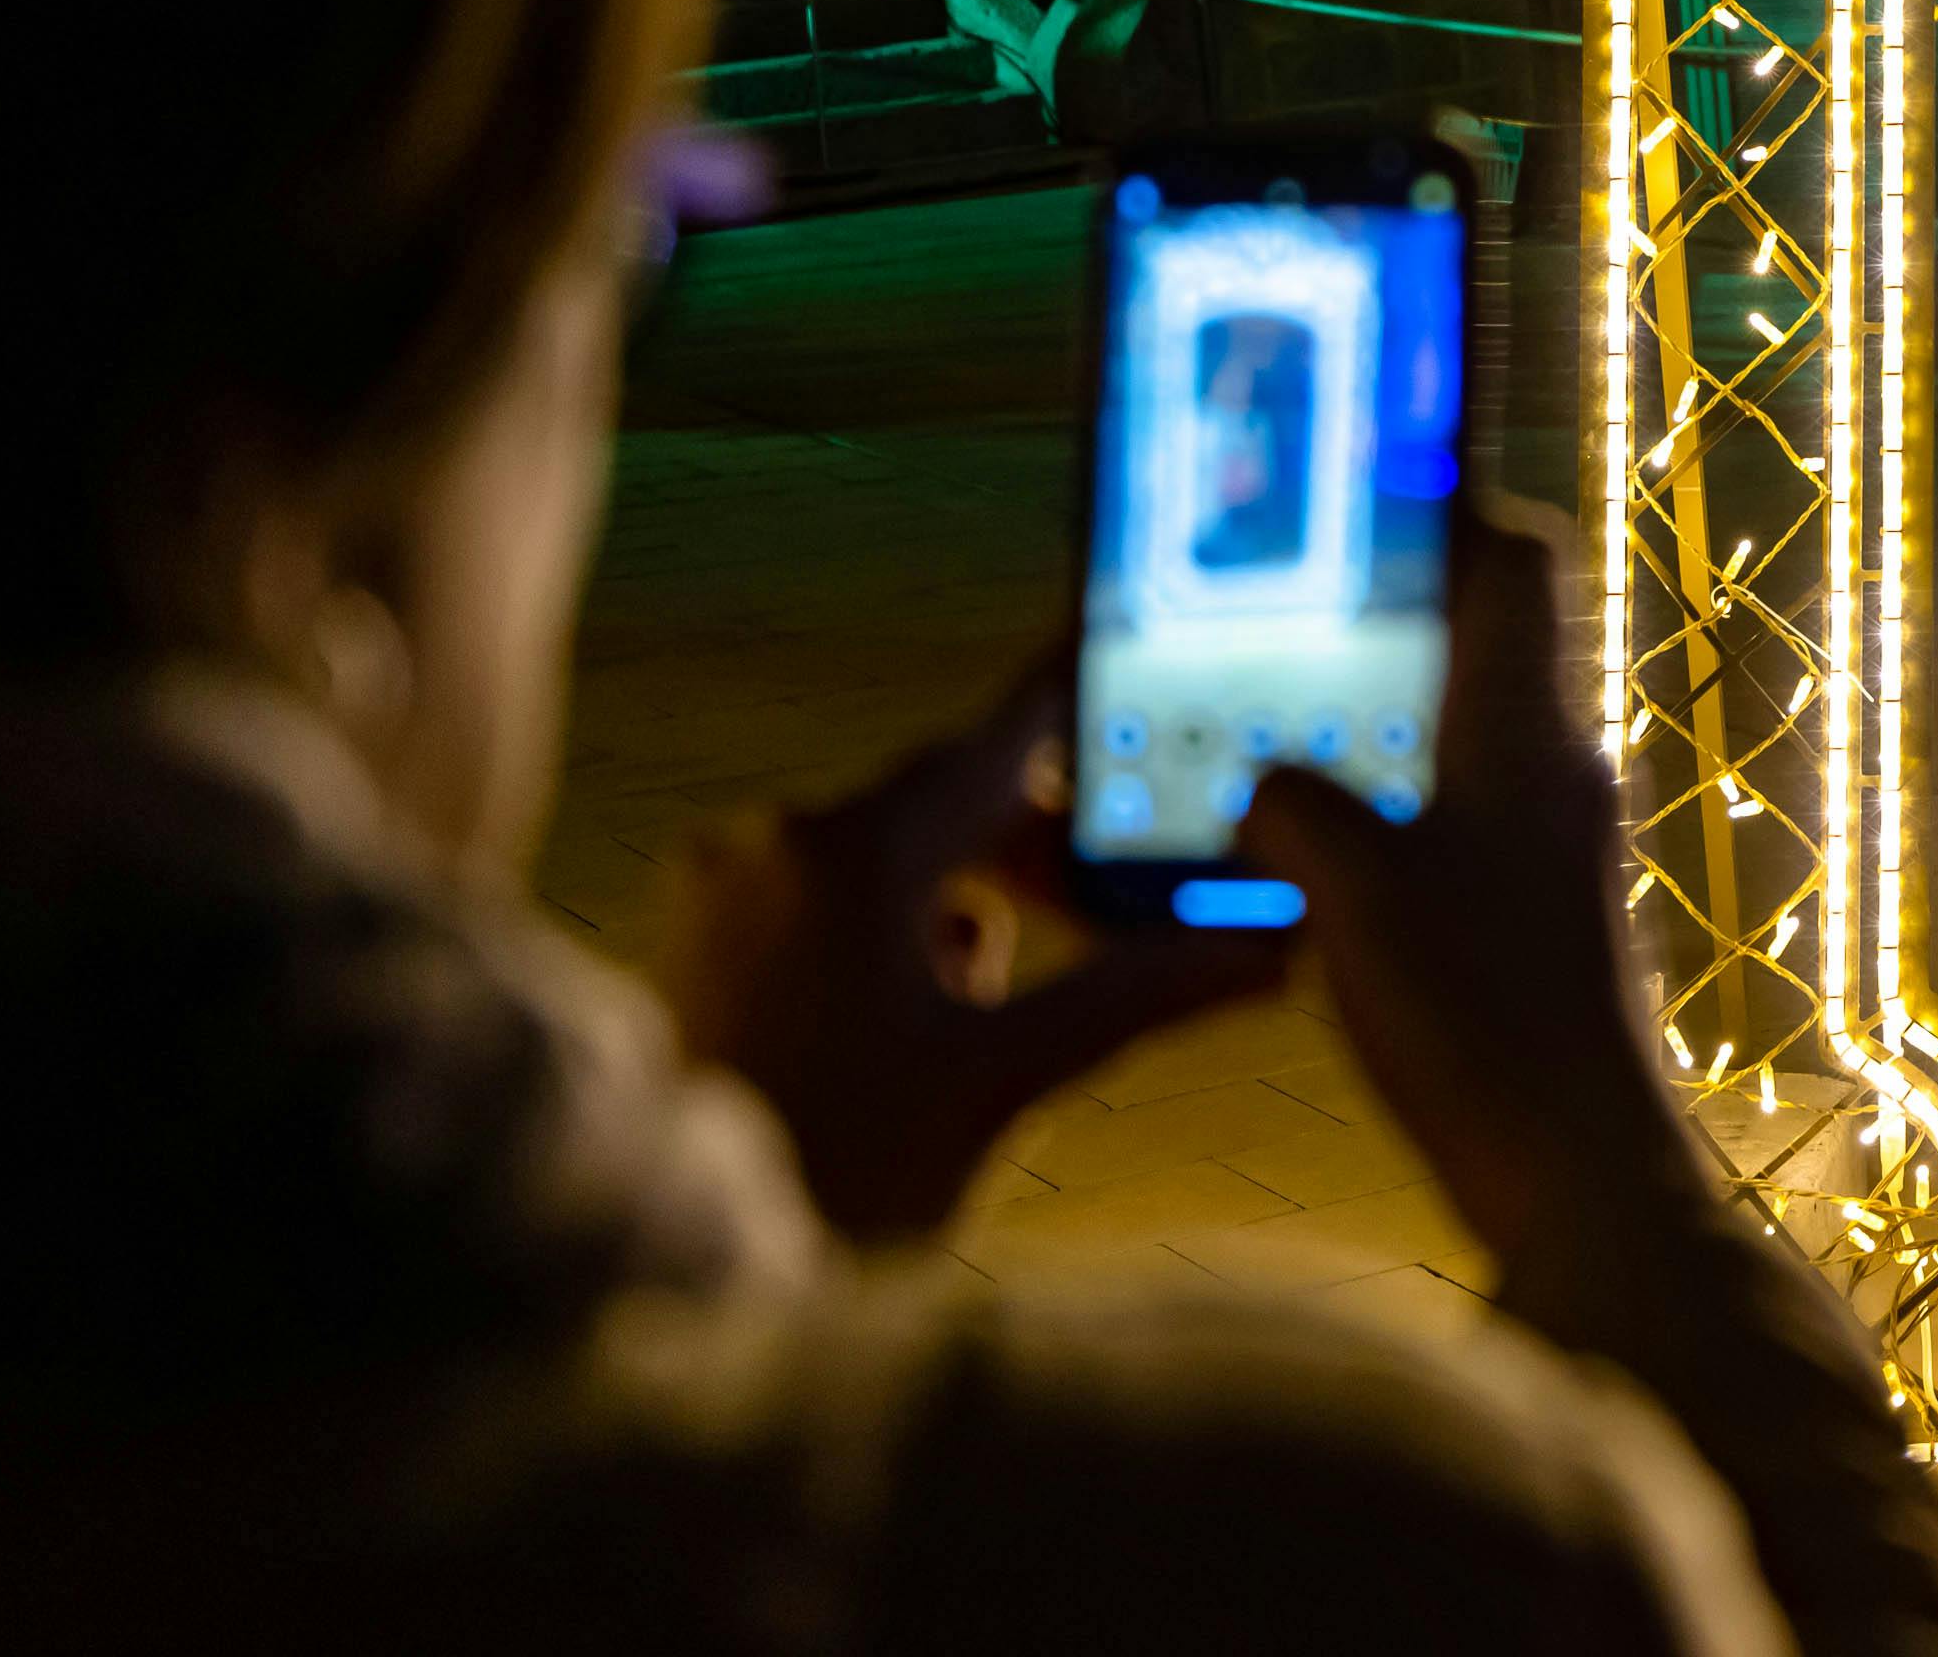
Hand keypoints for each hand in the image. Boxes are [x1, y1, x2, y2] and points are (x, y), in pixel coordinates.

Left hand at [656, 666, 1285, 1239]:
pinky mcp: (703, 942)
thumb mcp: (1003, 1079)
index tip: (1135, 657)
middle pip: (947, 805)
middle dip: (1036, 850)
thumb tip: (1269, 944)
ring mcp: (727, 892)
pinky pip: (829, 902)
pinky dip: (891, 939)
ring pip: (890, 861)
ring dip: (961, 910)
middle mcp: (775, 844)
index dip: (1079, 706)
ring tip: (991, 1018)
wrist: (668, 1280)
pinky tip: (919, 1027)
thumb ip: (1140, 992)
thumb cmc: (832, 1179)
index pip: (1000, 742)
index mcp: (848, 854)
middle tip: (1126, 891)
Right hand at [1242, 499, 1711, 1270]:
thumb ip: (1294, 802)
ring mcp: (1550, 858)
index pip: (1511, 563)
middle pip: (1473, 652)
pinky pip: (1448, 844)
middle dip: (1374, 635)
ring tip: (1256, 753)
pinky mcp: (1532, 935)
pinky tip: (1298, 879)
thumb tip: (1265, 783)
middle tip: (1266, 631)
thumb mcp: (1351, 888)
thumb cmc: (1482, 1019)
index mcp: (1524, 731)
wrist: (1584, 1179)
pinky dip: (1378, 836)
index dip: (1442, 512)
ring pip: (1453, 753)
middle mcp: (1553, 777)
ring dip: (1366, 743)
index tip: (1357, 498)